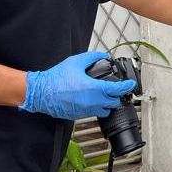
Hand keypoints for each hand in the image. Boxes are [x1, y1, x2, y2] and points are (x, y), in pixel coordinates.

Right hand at [19, 51, 136, 119]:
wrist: (41, 93)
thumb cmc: (56, 79)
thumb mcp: (76, 62)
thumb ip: (92, 57)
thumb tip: (103, 56)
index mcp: (93, 89)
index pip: (117, 90)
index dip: (127, 87)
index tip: (131, 84)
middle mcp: (92, 102)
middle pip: (114, 102)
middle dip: (116, 95)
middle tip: (115, 88)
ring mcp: (86, 110)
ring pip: (105, 110)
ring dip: (107, 103)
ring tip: (103, 95)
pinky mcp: (79, 115)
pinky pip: (93, 113)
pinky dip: (96, 107)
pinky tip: (91, 99)